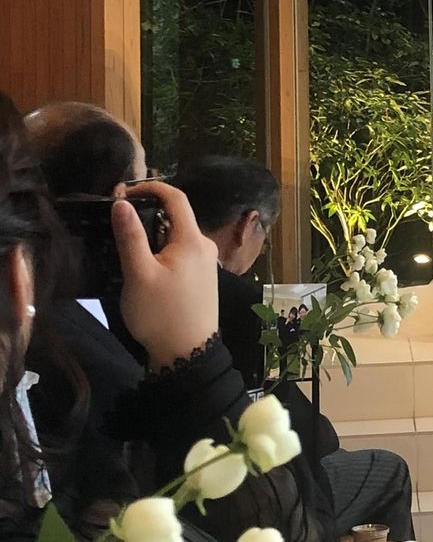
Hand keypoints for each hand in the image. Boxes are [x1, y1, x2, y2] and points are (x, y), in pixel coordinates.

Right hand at [114, 181, 218, 370]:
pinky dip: (162, 250)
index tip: (123, 191)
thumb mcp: (138, 274)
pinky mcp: (202, 277)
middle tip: (117, 219)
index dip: (151, 187)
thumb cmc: (161, 313)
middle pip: (177, 217)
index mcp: (192, 239)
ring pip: (177, 237)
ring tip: (126, 243)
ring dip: (153, 234)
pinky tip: (144, 264)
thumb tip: (122, 202)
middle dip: (148, 212)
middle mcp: (204, 245)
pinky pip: (181, 252)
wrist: (188, 354)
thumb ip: (131, 236)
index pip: (176, 198)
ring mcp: (206, 262)